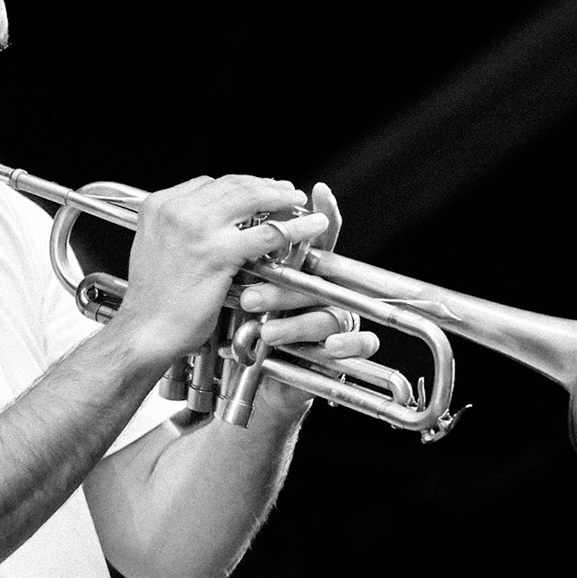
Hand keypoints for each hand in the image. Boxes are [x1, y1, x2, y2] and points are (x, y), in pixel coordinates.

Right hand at [111, 174, 332, 363]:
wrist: (146, 330)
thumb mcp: (157, 247)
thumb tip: (214, 221)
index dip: (241, 185)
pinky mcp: (217, 253)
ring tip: (299, 203)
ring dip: (282, 198)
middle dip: (265, 186)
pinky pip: (267, 233)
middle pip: (233, 184)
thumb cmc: (154, 300)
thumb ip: (181, 228)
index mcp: (159, 205)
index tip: (259, 190)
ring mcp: (196, 229)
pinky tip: (311, 225)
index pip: (209, 183)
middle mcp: (176, 210)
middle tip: (286, 192)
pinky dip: (295, 227)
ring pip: (252, 199)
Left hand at [235, 181, 380, 385]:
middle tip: (249, 296)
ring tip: (267, 332)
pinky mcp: (345, 351)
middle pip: (319, 276)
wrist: (249, 386)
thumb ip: (237, 263)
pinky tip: (327, 348)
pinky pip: (361, 343)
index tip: (318, 191)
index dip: (323, 213)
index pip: (314, 238)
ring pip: (331, 311)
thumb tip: (215, 226)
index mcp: (300, 271)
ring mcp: (336, 318)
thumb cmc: (240, 334)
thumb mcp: (231, 295)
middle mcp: (322, 291)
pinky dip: (347, 345)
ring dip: (298, 322)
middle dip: (285, 285)